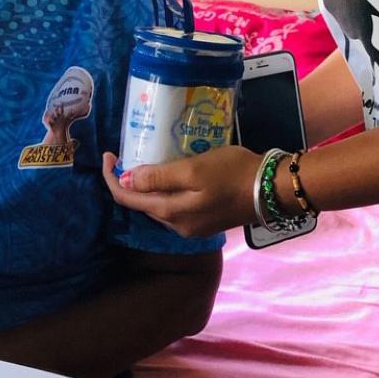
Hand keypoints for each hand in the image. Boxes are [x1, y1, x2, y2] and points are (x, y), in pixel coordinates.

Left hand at [102, 146, 261, 237]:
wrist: (270, 190)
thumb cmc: (231, 173)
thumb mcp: (193, 169)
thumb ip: (159, 177)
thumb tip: (125, 180)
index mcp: (170, 213)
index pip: (127, 198)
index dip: (112, 177)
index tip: (108, 154)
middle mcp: (176, 225)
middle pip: (140, 203)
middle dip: (126, 180)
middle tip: (124, 152)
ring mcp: (191, 225)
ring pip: (157, 205)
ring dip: (145, 186)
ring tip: (143, 159)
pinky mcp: (204, 220)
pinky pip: (173, 205)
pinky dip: (163, 190)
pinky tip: (168, 173)